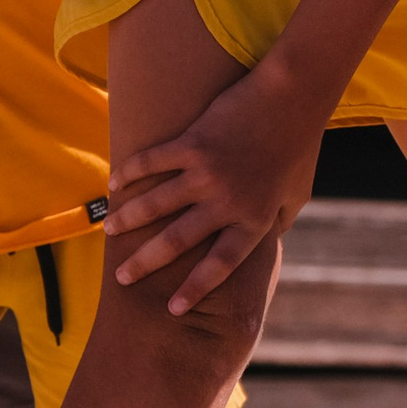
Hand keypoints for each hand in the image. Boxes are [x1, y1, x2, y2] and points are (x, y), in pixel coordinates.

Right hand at [103, 62, 330, 313]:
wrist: (292, 97)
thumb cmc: (297, 147)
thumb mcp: (296, 195)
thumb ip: (277, 221)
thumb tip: (269, 240)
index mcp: (255, 220)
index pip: (220, 265)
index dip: (195, 289)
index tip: (173, 310)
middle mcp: (228, 202)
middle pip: (177, 242)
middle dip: (145, 264)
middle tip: (122, 278)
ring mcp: (208, 173)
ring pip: (154, 206)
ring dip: (127, 221)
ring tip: (110, 231)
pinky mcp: (191, 144)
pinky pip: (150, 164)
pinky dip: (128, 175)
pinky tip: (114, 185)